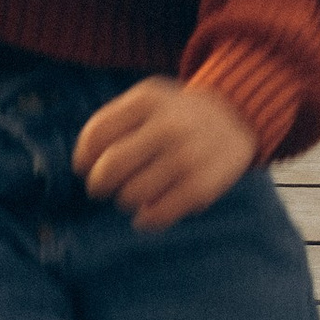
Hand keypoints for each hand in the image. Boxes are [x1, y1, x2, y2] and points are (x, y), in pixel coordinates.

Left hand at [74, 76, 258, 229]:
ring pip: (131, 195)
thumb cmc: (177, 115)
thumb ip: (111, 121)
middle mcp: (169, 125)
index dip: (82, 158)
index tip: (85, 166)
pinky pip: (158, 214)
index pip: (96, 136)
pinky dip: (145, 219)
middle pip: (110, 167)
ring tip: (132, 194)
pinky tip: (147, 211)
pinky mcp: (203, 185)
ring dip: (124, 200)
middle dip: (97, 184)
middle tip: (101, 188)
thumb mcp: (147, 100)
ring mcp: (187, 156)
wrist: (238, 117)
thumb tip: (82, 165)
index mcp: (148, 100)